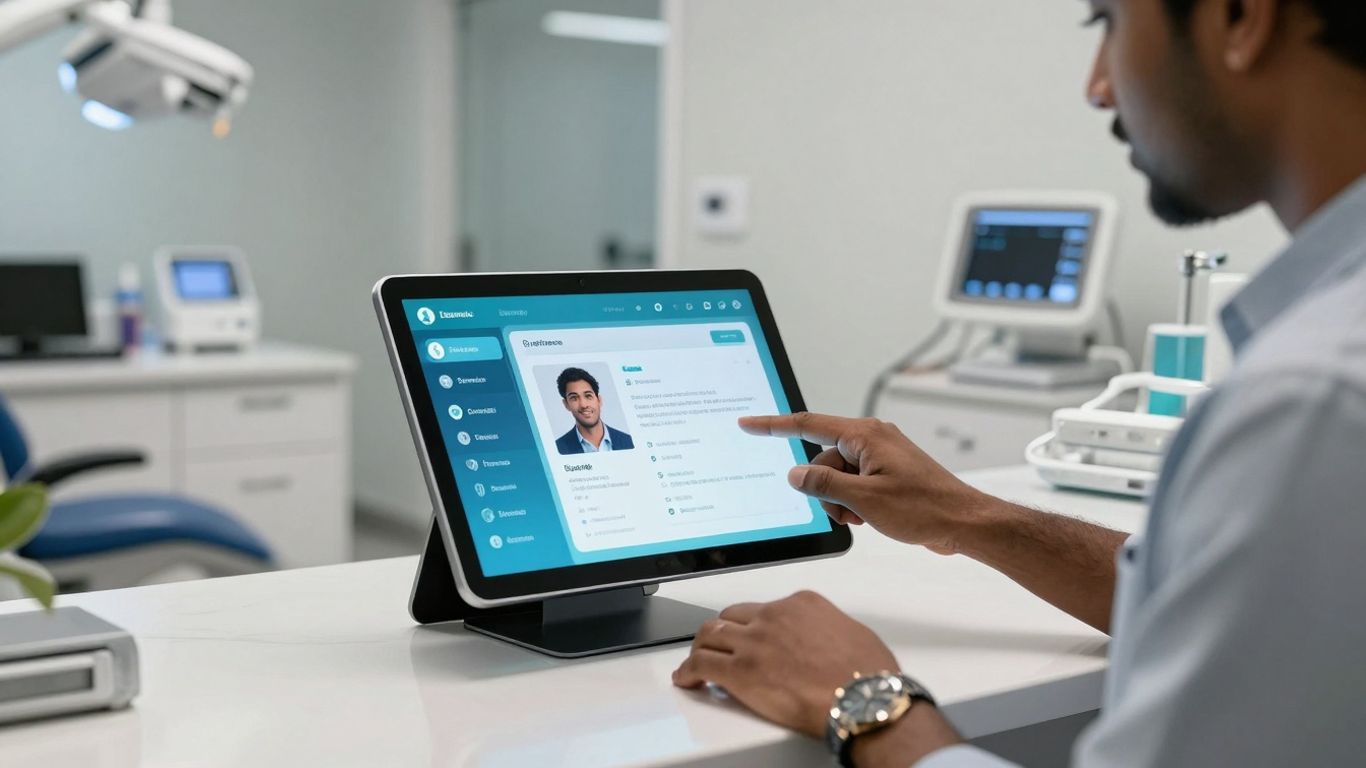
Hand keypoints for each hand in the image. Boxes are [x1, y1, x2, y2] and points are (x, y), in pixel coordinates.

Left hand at [672, 590, 898, 736]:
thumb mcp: (852, 633)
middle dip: (723, 632)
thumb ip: (826, 629)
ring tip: (697, 661)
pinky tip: (686, 679)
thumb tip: (821, 642)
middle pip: (732, 617)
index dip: (753, 625)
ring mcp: (754, 642)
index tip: (751, 636)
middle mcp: (773, 616)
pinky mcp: (741, 671)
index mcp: (801, 604)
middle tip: (719, 646)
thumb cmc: (868, 676)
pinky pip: (701, 664)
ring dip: (701, 648)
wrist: (865, 700)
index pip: (764, 608)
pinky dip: (688, 671)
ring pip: (710, 635)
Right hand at [740, 413, 994, 553]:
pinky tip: (871, 517)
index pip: (808, 425)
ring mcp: (880, 458)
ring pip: (836, 477)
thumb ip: (824, 485)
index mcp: (865, 436)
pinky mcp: (887, 474)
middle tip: (846, 510)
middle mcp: (872, 440)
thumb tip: (796, 475)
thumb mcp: (864, 500)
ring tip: (864, 516)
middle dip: (823, 488)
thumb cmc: (925, 507)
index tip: (750, 424)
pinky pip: (854, 485)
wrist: (963, 522)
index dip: (774, 426)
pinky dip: (854, 502)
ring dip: (840, 500)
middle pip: (822, 460)